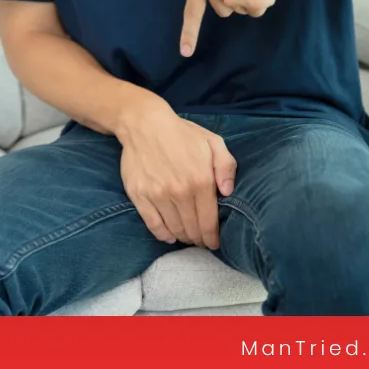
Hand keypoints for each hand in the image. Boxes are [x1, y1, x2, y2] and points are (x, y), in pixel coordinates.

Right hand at [117, 101, 237, 248]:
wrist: (145, 124)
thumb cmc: (182, 134)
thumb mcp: (213, 142)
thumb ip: (226, 166)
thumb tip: (228, 192)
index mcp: (201, 180)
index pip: (209, 221)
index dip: (212, 237)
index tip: (214, 243)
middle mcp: (180, 191)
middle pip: (192, 229)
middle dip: (199, 239)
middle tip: (201, 241)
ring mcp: (158, 195)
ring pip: (174, 229)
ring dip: (183, 237)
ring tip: (187, 237)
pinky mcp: (140, 196)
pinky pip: (153, 225)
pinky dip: (162, 235)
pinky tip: (169, 235)